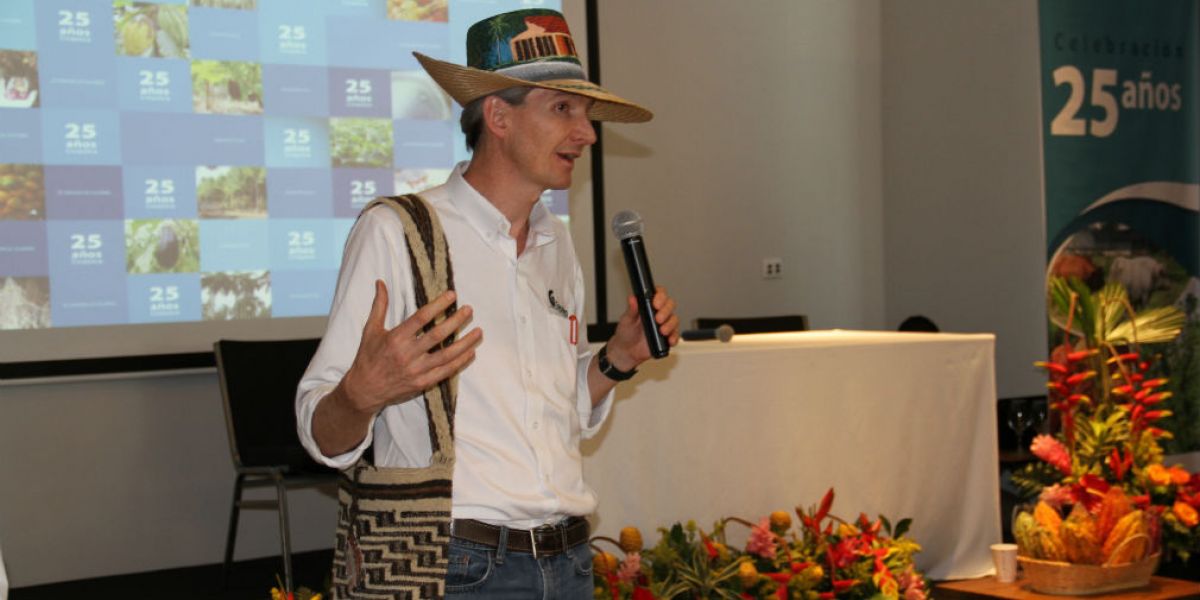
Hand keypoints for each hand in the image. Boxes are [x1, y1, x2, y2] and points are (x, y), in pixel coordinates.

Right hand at [341, 280, 482, 414]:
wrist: (364, 390)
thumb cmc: (367, 357)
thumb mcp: (370, 330)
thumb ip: (379, 306)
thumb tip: (380, 283)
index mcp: (395, 338)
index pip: (421, 318)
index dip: (438, 305)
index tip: (452, 295)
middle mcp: (407, 354)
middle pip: (437, 335)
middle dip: (456, 321)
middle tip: (469, 310)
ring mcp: (416, 371)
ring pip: (446, 355)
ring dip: (465, 343)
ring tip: (479, 331)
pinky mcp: (422, 383)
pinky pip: (445, 372)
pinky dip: (460, 362)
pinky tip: (471, 352)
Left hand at [606, 286, 679, 370]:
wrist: (627, 351)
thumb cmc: (626, 332)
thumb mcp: (626, 320)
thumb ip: (631, 310)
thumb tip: (632, 298)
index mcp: (648, 304)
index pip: (659, 294)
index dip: (660, 296)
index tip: (655, 304)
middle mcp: (658, 312)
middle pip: (670, 304)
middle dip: (666, 311)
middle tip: (658, 319)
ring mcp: (664, 324)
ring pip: (674, 319)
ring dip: (670, 324)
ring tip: (662, 331)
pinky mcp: (667, 336)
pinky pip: (676, 334)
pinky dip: (674, 337)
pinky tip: (669, 340)